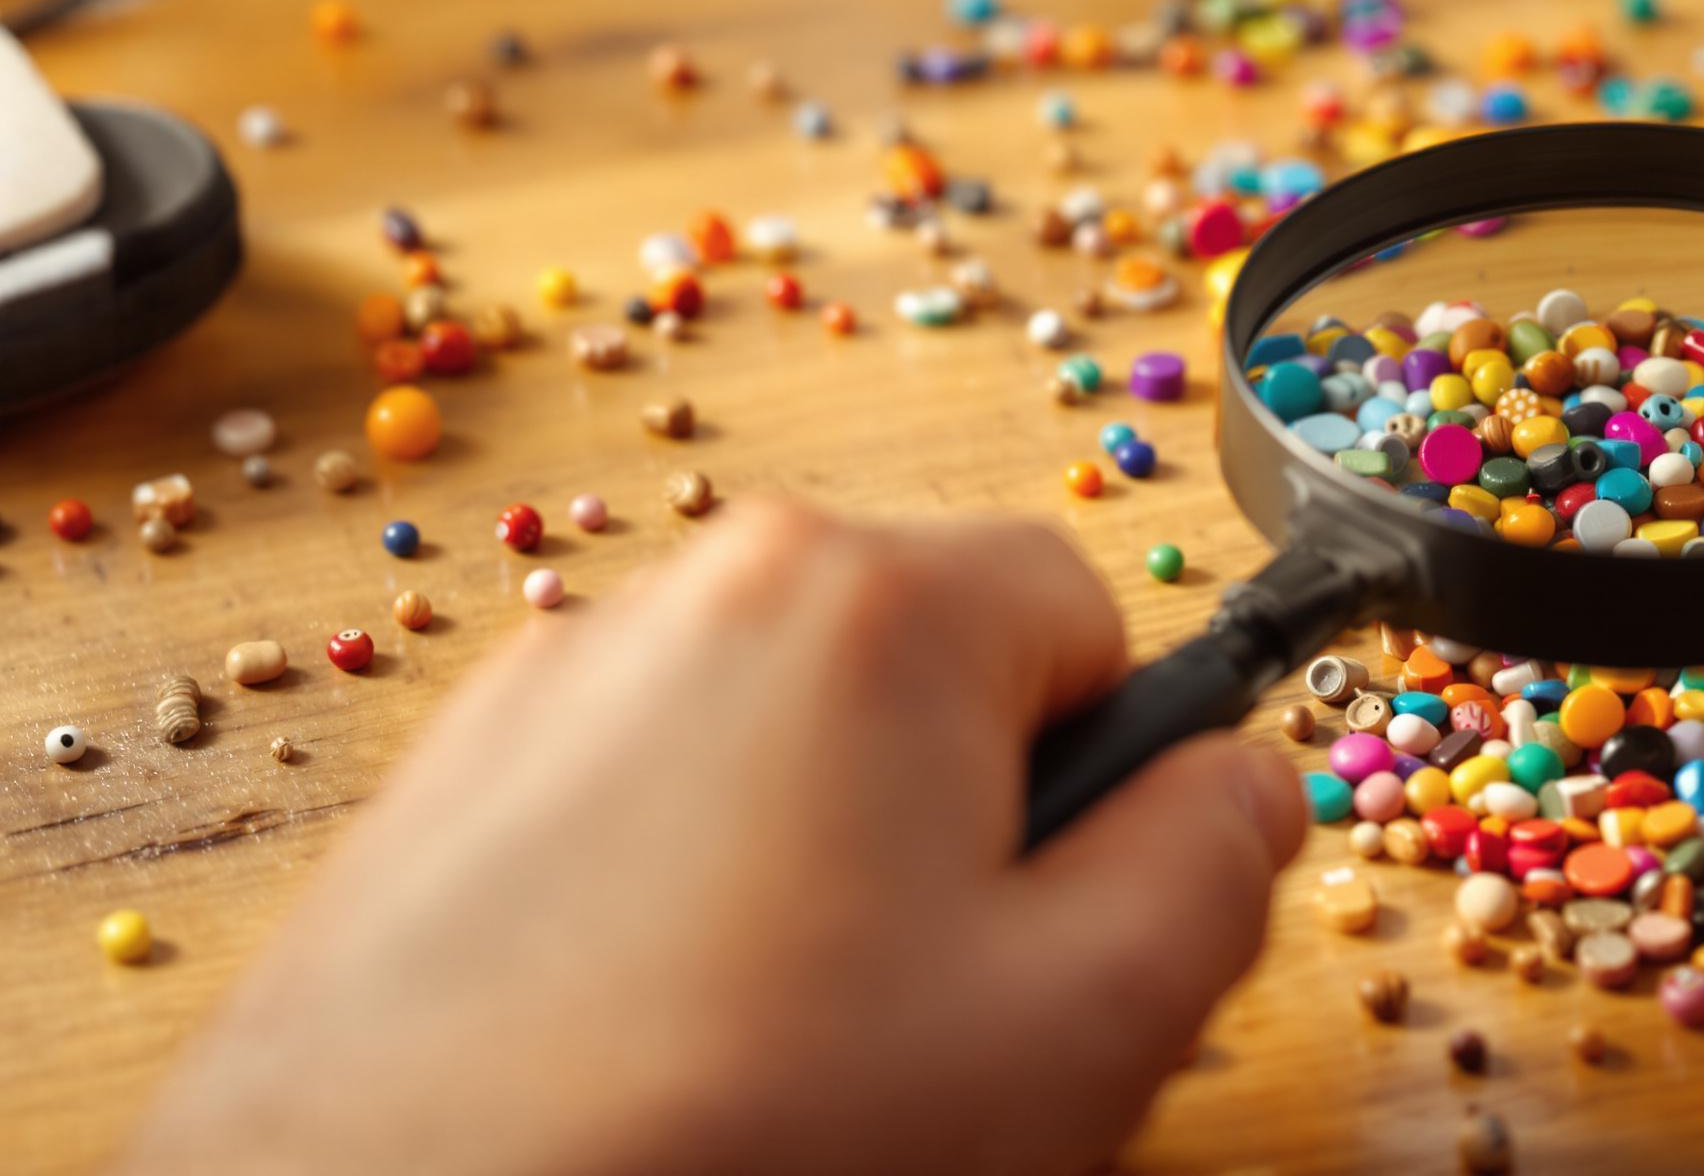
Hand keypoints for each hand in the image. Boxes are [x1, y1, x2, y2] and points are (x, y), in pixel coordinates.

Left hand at [120, 501, 1303, 1175]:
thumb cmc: (735, 1144)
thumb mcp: (1086, 1023)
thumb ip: (1216, 863)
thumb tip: (1241, 781)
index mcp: (871, 607)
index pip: (1091, 613)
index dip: (1115, 778)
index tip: (1070, 916)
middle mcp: (699, 596)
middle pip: (933, 679)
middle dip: (969, 834)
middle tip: (944, 1024)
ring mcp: (551, 691)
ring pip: (789, 755)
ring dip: (830, 882)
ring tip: (793, 1064)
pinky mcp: (450, 797)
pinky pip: (649, 816)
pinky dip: (688, 915)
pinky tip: (670, 1059)